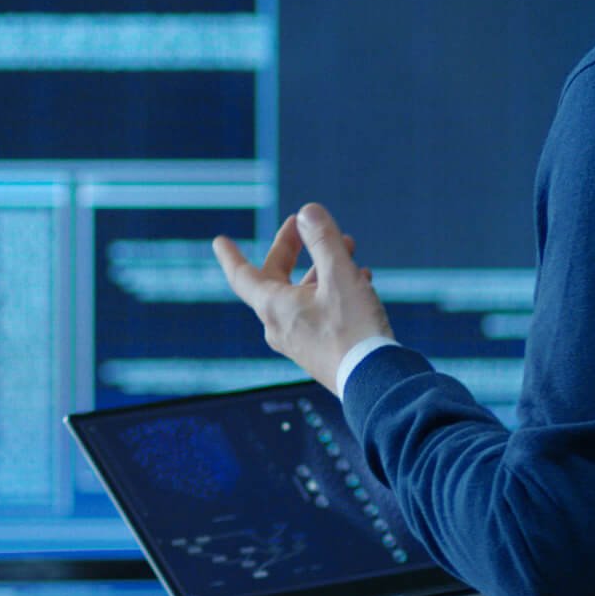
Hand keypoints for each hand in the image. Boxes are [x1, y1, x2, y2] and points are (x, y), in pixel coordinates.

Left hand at [213, 203, 394, 394]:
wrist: (375, 382)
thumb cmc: (354, 329)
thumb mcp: (340, 274)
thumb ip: (323, 239)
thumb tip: (308, 213)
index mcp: (274, 307)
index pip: (242, 276)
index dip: (231, 255)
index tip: (219, 241)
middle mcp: (280, 326)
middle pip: (277, 280)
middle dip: (293, 250)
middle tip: (306, 227)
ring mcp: (299, 342)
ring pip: (303, 295)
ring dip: (322, 269)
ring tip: (348, 250)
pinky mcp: (320, 352)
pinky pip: (318, 313)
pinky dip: (333, 292)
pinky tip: (360, 282)